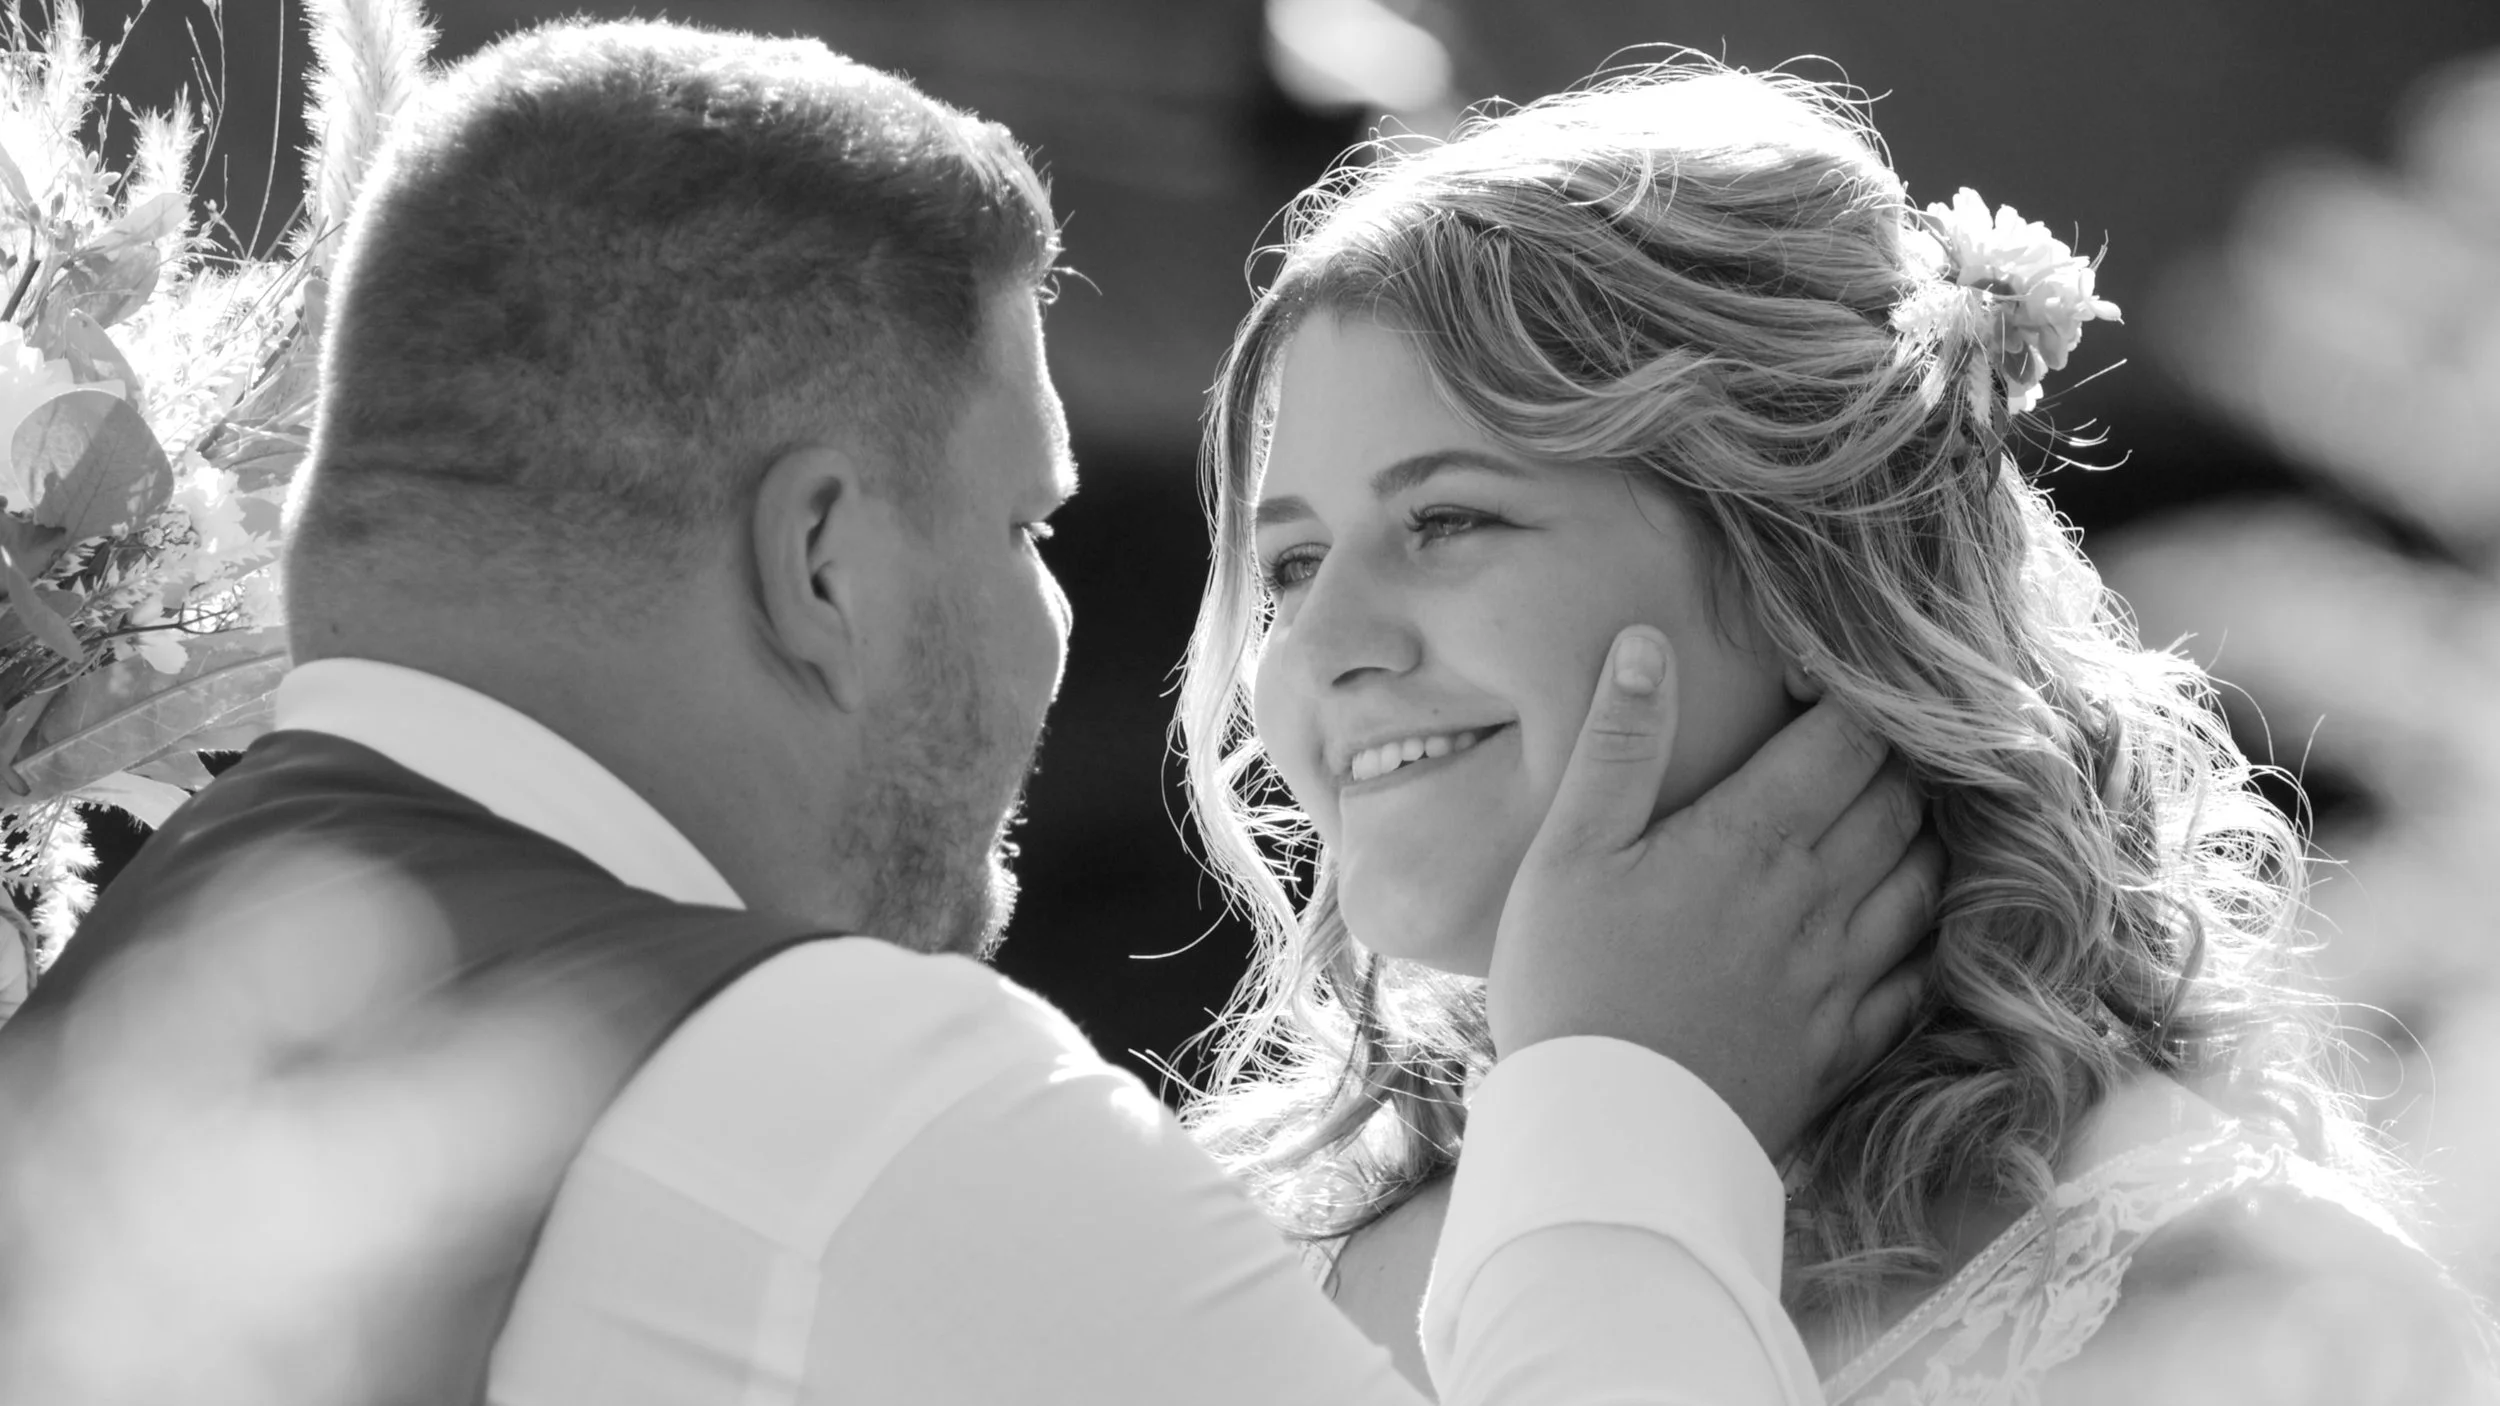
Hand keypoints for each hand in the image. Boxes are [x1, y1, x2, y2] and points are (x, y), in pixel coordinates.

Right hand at [1485, 626, 1941, 1153]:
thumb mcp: (1568, 853)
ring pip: (1921, 881)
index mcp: (1751, 839)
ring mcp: (1838, 976)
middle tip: (1886, 733)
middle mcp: (1816, 898)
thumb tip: (1647, 643)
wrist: (1606, 1135)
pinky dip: (1931, 934)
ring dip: (1925, 836)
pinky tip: (1919, 923)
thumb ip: (1618, 744)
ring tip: (1910, 811)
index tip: (1843, 678)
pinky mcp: (1842, 1044)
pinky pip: (1917, 974)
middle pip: (1897, 803)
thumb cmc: (1571, 986)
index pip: (1847, 742)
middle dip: (1901, 758)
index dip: (1859, 699)